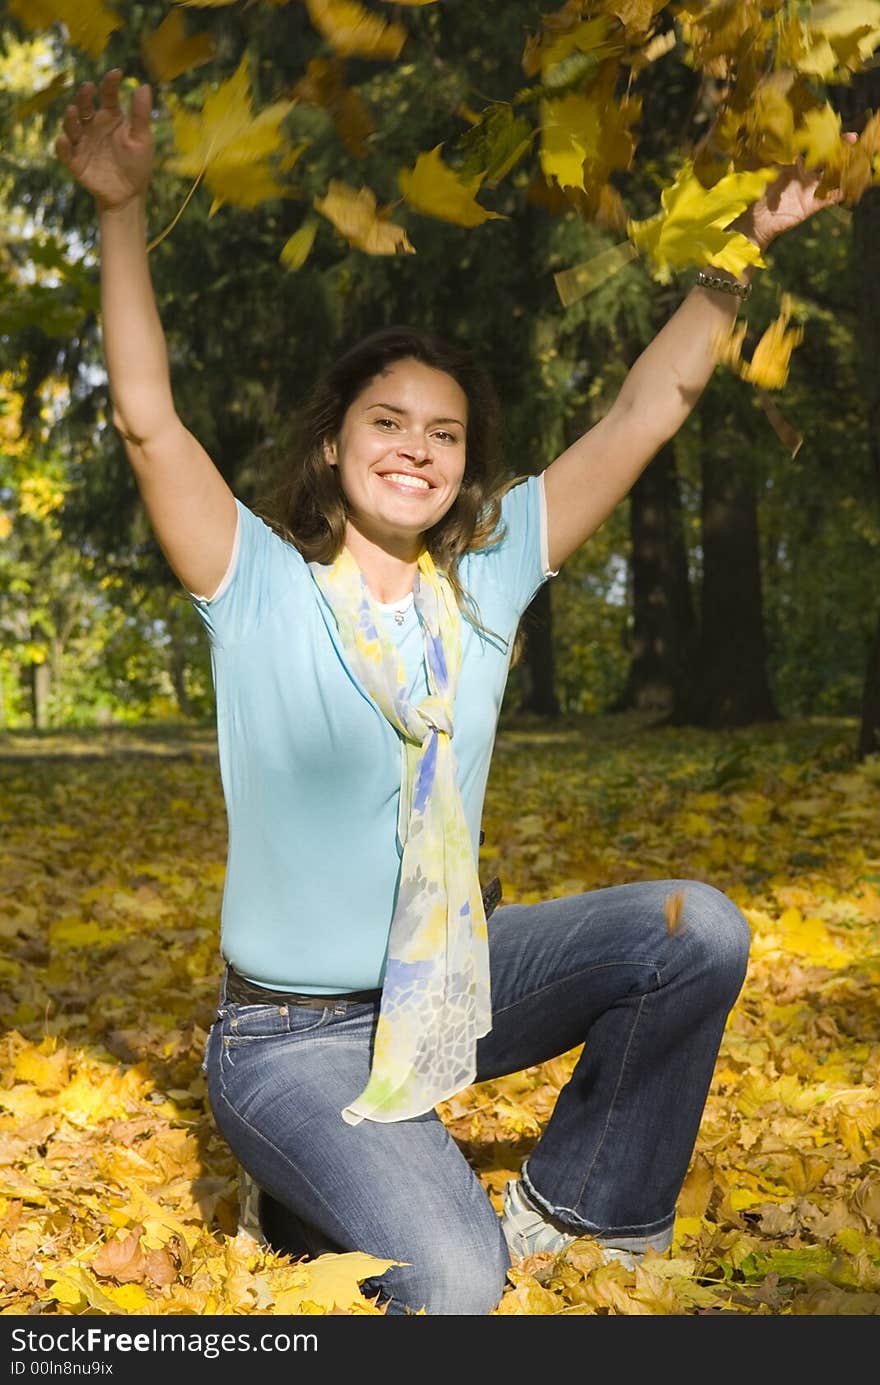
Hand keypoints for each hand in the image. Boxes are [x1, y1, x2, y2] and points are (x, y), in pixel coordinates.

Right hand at [55, 69, 153, 212]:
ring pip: (72, 126)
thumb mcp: (143, 139)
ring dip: (71, 118)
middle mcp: (94, 125)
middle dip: (84, 97)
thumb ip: (141, 114)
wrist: (129, 194)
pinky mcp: (76, 161)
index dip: (110, 84)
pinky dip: (63, 147)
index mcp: (111, 117)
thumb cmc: (137, 164)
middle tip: (88, 88)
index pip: (108, 95)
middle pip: (85, 106)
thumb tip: (144, 86)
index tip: (116, 73)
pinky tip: (65, 141)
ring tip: (74, 111)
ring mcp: (83, 142)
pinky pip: (65, 152)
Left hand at [732, 134, 855, 251]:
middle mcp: (803, 175)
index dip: (821, 137)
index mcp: (791, 163)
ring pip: (831, 176)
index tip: (830, 128)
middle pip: (825, 159)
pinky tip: (848, 186)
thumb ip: (762, 153)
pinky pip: (828, 198)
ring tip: (855, 160)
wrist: (752, 220)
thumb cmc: (752, 193)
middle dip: (839, 148)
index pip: (810, 147)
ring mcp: (808, 190)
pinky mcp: (810, 206)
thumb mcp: (756, 169)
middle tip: (852, 138)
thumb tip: (758, 133)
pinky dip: (838, 193)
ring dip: (843, 169)